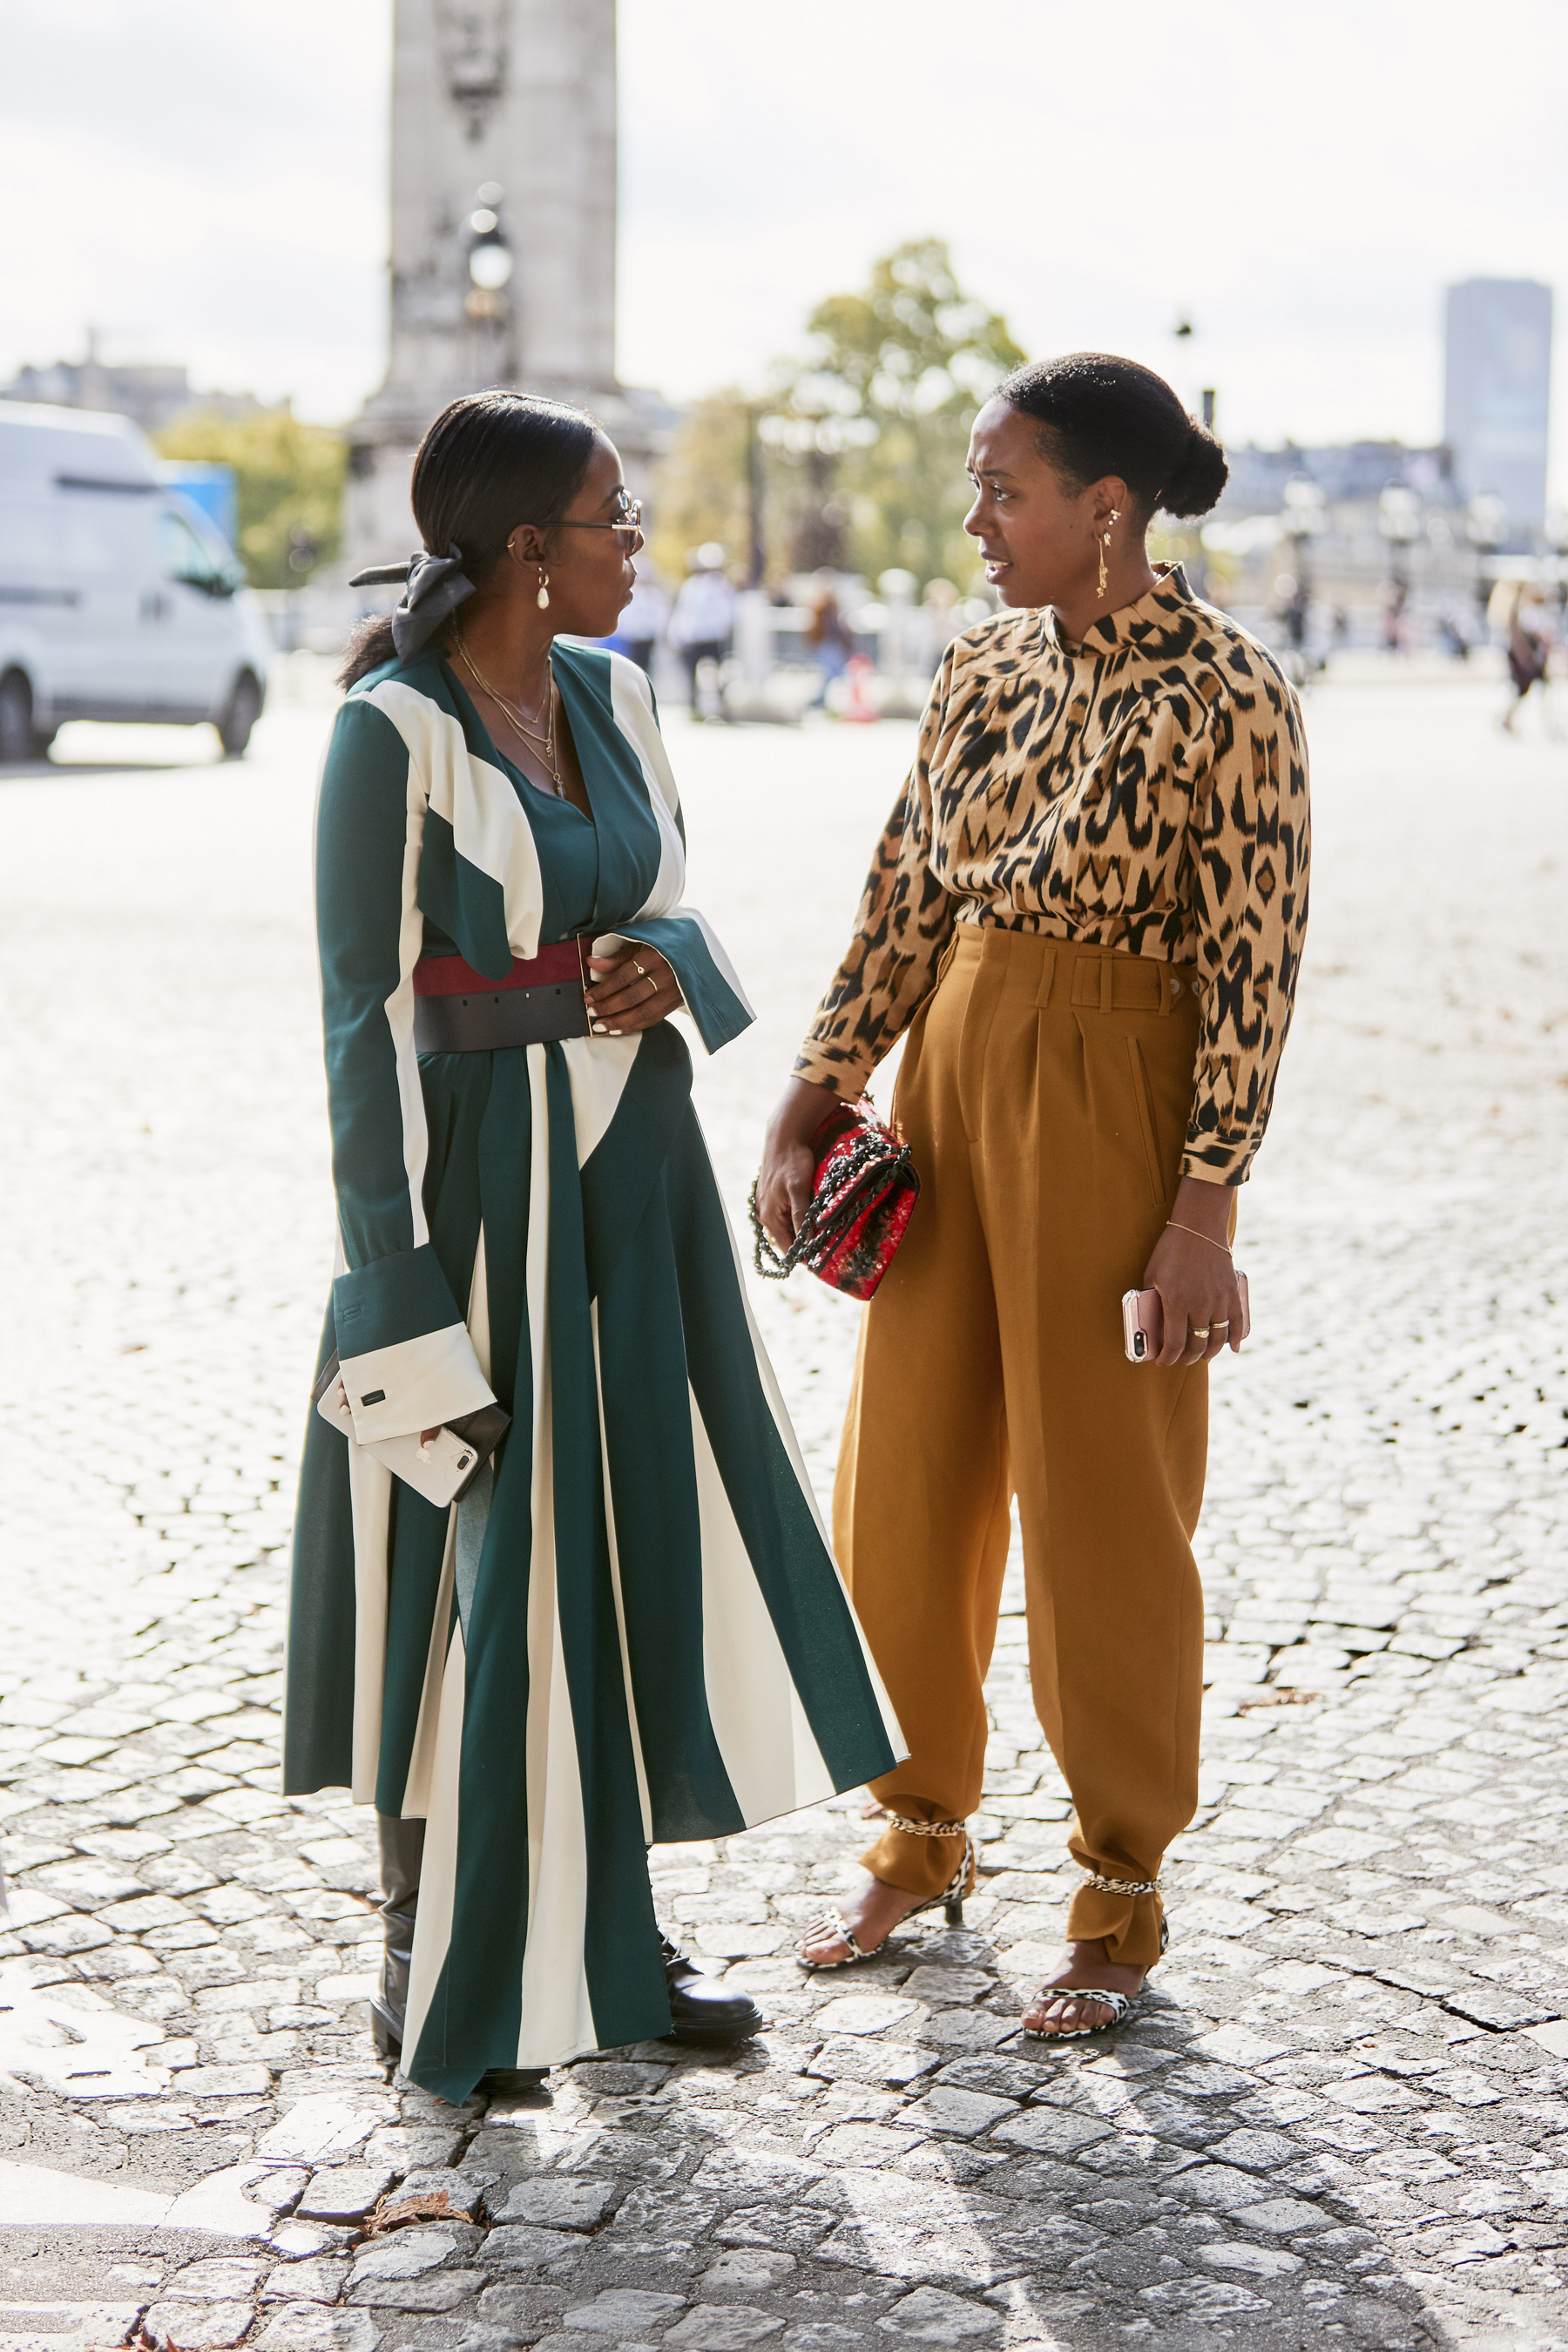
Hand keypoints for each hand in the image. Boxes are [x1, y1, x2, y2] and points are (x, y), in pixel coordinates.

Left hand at [585, 944, 680, 1033]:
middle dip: (608, 1007)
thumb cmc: (660, 948)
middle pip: (632, 997)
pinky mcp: (675, 1003)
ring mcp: (672, 992)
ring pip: (643, 1012)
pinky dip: (634, 1026)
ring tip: (600, 1026)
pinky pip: (653, 1019)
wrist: (691, 953)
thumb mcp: (639, 945)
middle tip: (591, 1012)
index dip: (603, 989)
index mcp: (653, 957)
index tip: (588, 997)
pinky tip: (618, 1029)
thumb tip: (591, 963)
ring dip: (619, 1022)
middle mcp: (664, 976)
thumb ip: (616, 958)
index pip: (623, 977)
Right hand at [757, 1077, 840, 1246]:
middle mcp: (764, 1214)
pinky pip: (784, 1215)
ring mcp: (766, 1204)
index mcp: (770, 1216)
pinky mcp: (770, 1196)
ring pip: (785, 1227)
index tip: (822, 1262)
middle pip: (786, 1239)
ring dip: (800, 1232)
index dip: (804, 1257)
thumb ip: (801, 1217)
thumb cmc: (792, 1161)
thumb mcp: (799, 1189)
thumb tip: (805, 1244)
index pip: (788, 1248)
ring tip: (820, 1235)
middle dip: (803, 1245)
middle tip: (826, 1249)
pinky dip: (795, 1219)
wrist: (784, 1136)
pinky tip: (808, 1216)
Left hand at [1141, 1177, 1243, 1366]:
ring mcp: (1219, 1300)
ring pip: (1217, 1338)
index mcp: (1176, 1302)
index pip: (1174, 1342)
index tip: (1163, 1361)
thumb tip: (1150, 1323)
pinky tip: (1233, 1349)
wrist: (1198, 1227)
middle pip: (1197, 1344)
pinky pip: (1237, 1323)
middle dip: (1187, 1358)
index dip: (1168, 1357)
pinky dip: (1236, 1339)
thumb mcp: (1152, 1276)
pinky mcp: (1232, 1294)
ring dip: (1209, 1352)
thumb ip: (1152, 1300)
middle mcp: (1200, 1304)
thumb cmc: (1170, 1250)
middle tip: (1181, 1359)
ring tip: (1202, 1355)